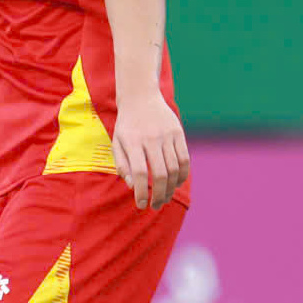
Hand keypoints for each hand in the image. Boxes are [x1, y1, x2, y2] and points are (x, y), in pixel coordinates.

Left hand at [110, 91, 189, 210]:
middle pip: (160, 174)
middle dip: (159, 195)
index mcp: (132, 141)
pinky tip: (176, 183)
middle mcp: (150, 138)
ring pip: (174, 169)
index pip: (139, 172)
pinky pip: (185, 159)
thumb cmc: (127, 125)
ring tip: (165, 197)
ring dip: (171, 188)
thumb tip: (132, 185)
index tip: (141, 205)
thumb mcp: (117, 142)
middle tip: (155, 205)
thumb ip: (122, 165)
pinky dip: (182, 175)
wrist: (140, 97)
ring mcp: (166, 135)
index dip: (141, 192)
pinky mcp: (178, 133)